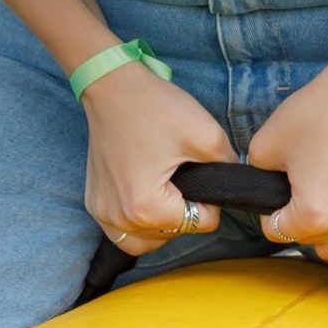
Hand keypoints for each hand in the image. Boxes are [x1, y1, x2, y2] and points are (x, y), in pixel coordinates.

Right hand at [82, 63, 236, 253]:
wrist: (112, 85)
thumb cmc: (155, 107)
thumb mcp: (207, 135)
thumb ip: (228, 167)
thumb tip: (234, 184)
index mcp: (146, 207)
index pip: (200, 224)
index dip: (211, 201)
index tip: (201, 173)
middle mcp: (120, 218)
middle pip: (172, 236)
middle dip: (186, 214)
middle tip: (187, 180)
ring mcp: (102, 212)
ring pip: (144, 242)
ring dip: (161, 228)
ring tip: (169, 196)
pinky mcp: (93, 203)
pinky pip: (120, 231)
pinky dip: (137, 225)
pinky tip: (146, 200)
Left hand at [247, 60, 327, 276]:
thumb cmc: (316, 114)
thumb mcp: (265, 145)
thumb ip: (257, 177)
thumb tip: (263, 192)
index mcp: (313, 214)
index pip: (276, 232)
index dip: (269, 210)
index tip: (277, 188)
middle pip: (307, 243)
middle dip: (296, 222)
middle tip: (297, 190)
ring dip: (324, 236)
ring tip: (320, 208)